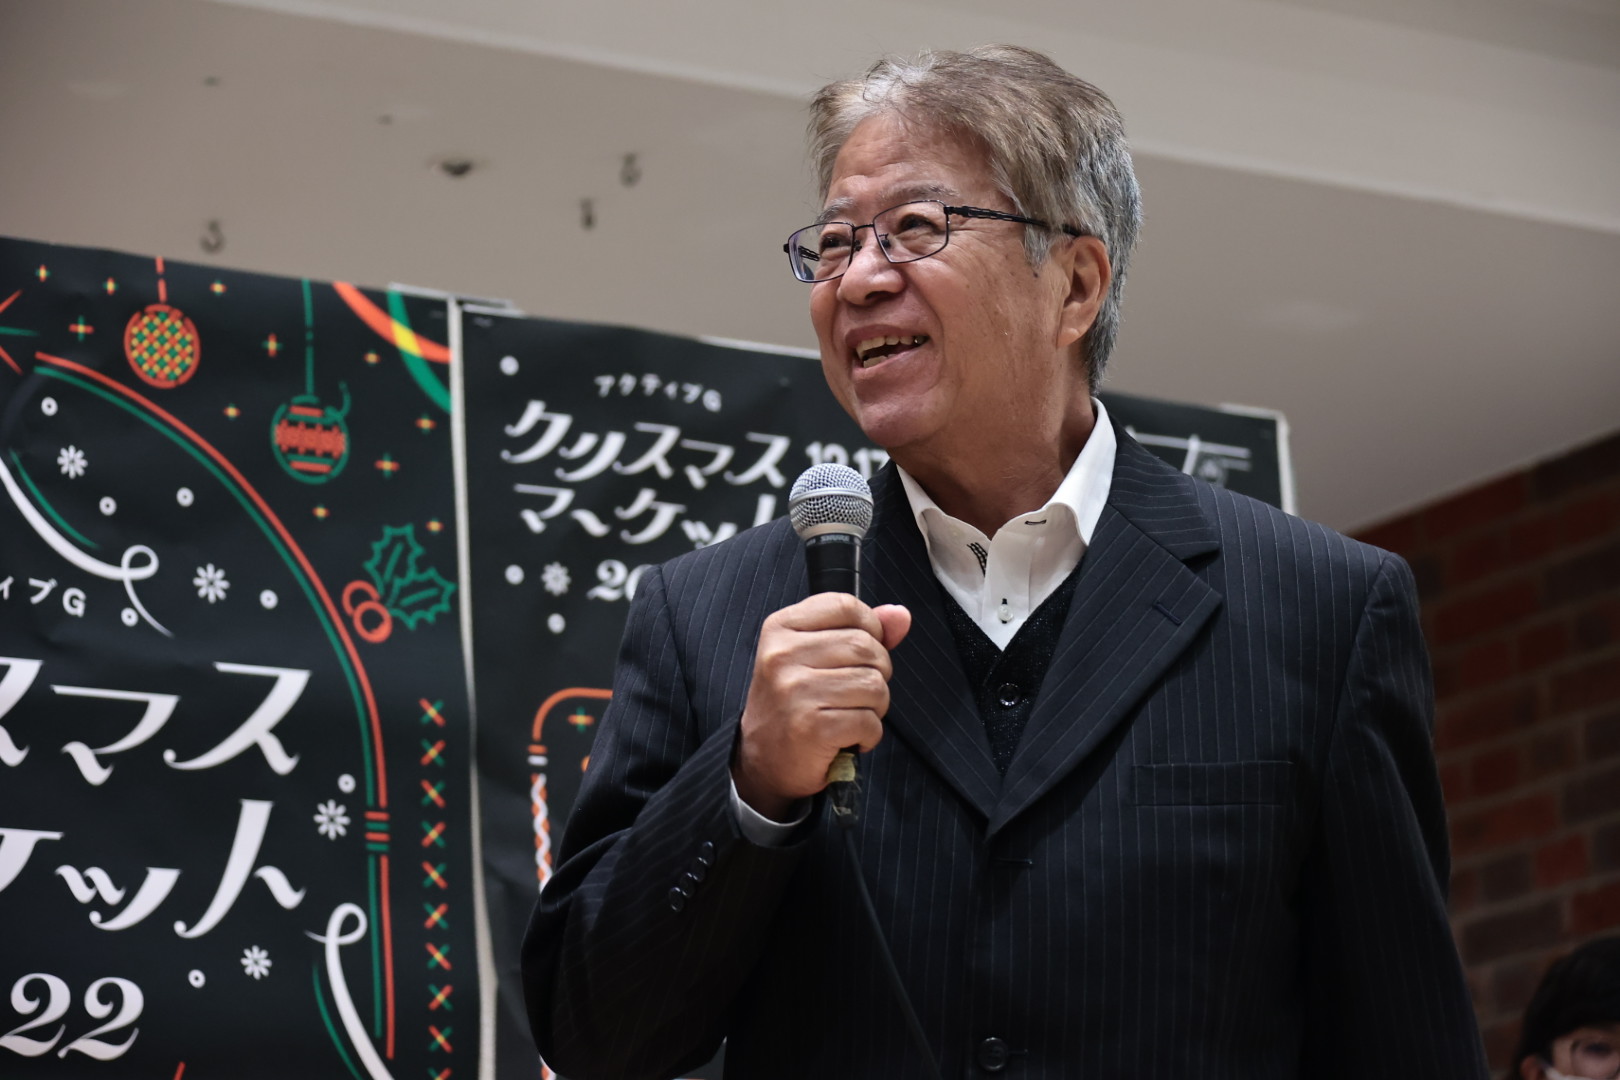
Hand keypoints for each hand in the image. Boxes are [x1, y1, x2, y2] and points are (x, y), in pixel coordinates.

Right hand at [732, 594, 911, 820]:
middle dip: (877, 672)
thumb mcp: (815, 656)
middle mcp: (782, 656)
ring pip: (874, 684)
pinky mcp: (810, 727)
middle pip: (866, 646)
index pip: (845, 606)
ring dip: (875, 706)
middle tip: (856, 693)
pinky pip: (869, 721)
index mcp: (780, 628)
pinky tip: (848, 738)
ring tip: (851, 715)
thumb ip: (858, 630)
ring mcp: (795, 691)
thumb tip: (900, 615)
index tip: (862, 652)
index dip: (870, 628)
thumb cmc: (795, 704)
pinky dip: (869, 734)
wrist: (763, 761)